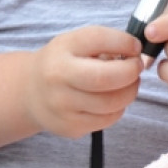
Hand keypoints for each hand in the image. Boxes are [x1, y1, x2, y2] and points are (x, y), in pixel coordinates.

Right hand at [25, 27, 143, 137]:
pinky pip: (108, 119)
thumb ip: (105, 42)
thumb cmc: (63, 62)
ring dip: (130, 91)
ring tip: (128, 83)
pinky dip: (118, 108)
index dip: (125, 43)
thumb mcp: (76, 42)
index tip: (135, 47)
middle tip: (136, 67)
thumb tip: (135, 51)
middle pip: (105, 78)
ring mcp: (62, 106)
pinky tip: (112, 98)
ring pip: (111, 103)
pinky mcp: (70, 127)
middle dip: (131, 72)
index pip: (98, 39)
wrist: (30, 92)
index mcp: (61, 49)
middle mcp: (57, 77)